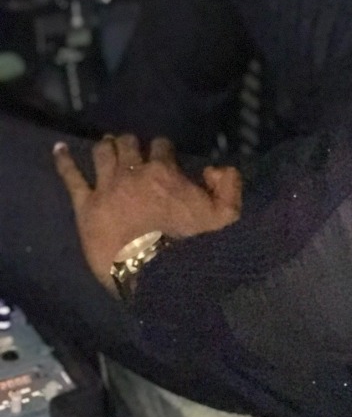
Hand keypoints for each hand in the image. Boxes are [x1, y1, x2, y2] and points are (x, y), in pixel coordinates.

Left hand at [54, 134, 241, 291]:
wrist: (156, 274)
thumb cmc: (192, 246)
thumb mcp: (226, 215)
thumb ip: (228, 184)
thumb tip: (215, 168)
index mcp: (165, 171)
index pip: (161, 146)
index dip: (162, 148)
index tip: (162, 155)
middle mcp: (133, 172)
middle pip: (128, 144)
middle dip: (130, 142)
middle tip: (131, 147)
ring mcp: (106, 187)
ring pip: (103, 153)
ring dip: (106, 146)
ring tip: (105, 144)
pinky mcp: (86, 207)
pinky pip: (72, 178)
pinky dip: (65, 161)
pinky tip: (58, 149)